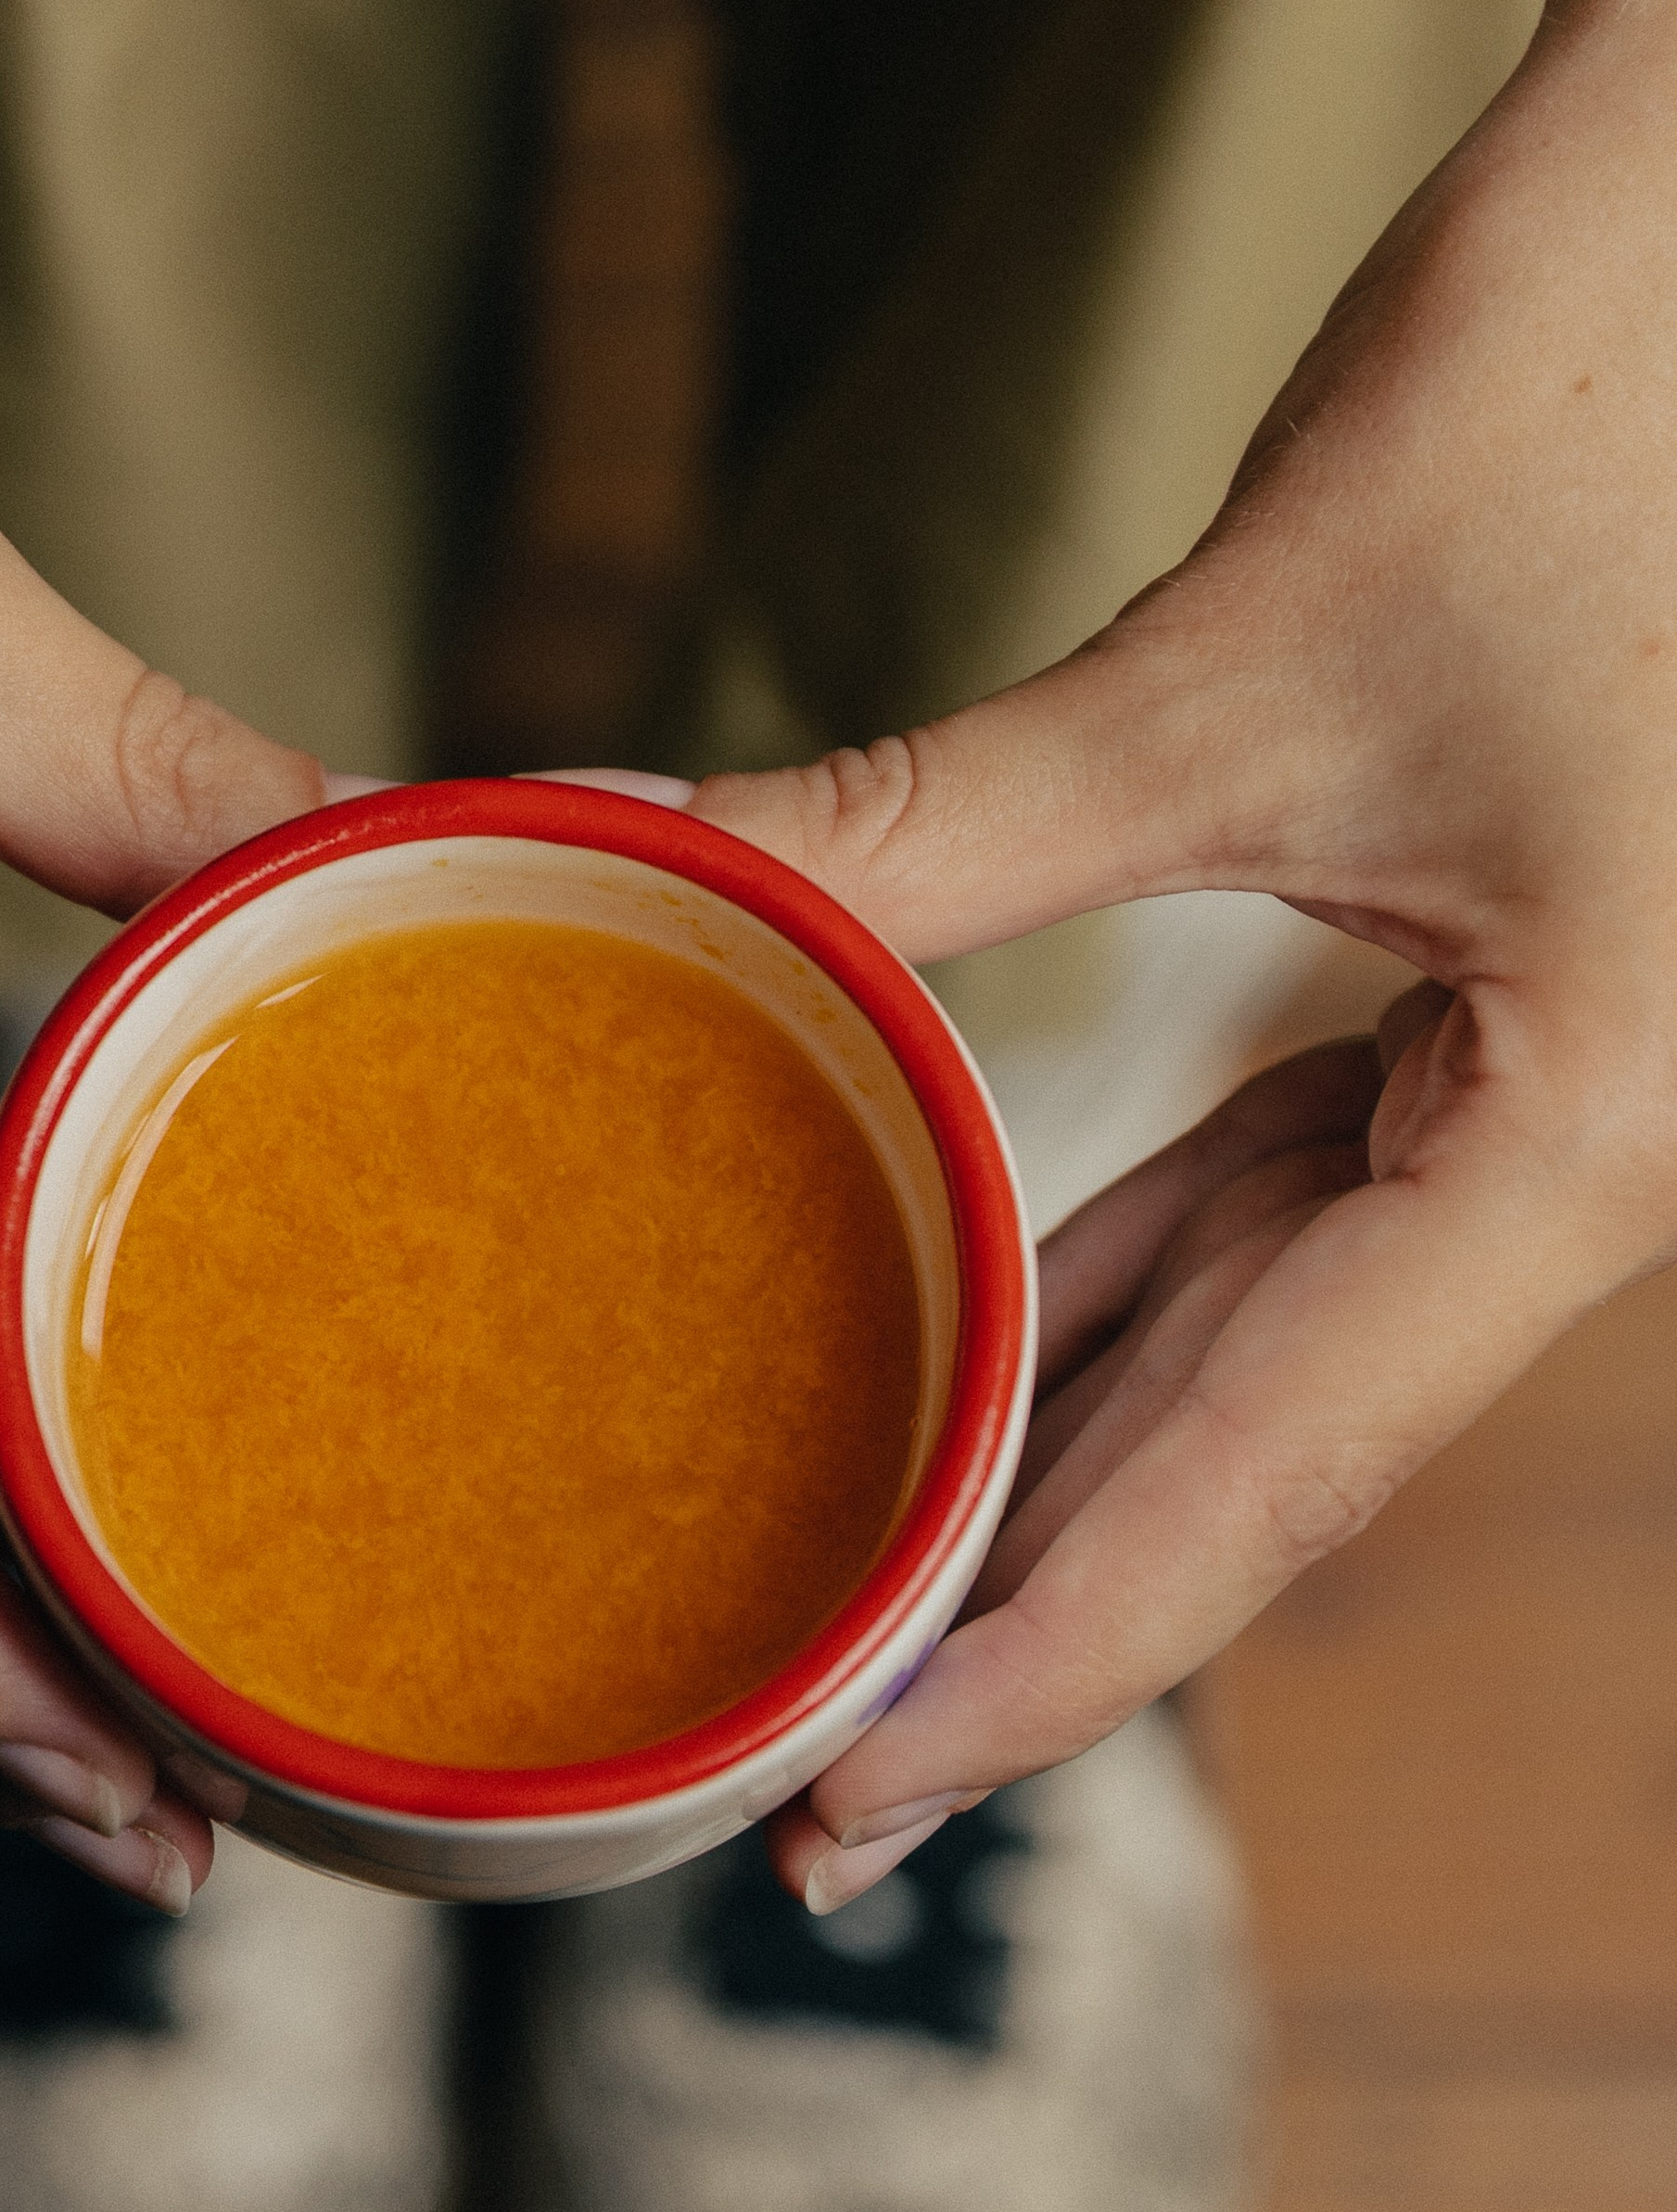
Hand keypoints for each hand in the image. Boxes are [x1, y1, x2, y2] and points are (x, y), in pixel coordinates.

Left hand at [704, 0, 1676, 1908]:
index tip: (855, 1816)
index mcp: (1576, 1143)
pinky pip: (1288, 1176)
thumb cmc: (1594, 394)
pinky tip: (972, 1310)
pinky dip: (1125, 1255)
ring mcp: (1538, 1072)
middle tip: (800, 1744)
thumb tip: (631, 882)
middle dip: (1038, 1596)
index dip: (1054, 1665)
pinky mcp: (1492, 978)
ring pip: (1268, 1320)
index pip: (1263, 1475)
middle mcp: (1572, 1153)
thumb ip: (940, 824)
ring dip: (1069, 1437)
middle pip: (1263, 1443)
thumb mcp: (1239, 666)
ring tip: (856, 1564)